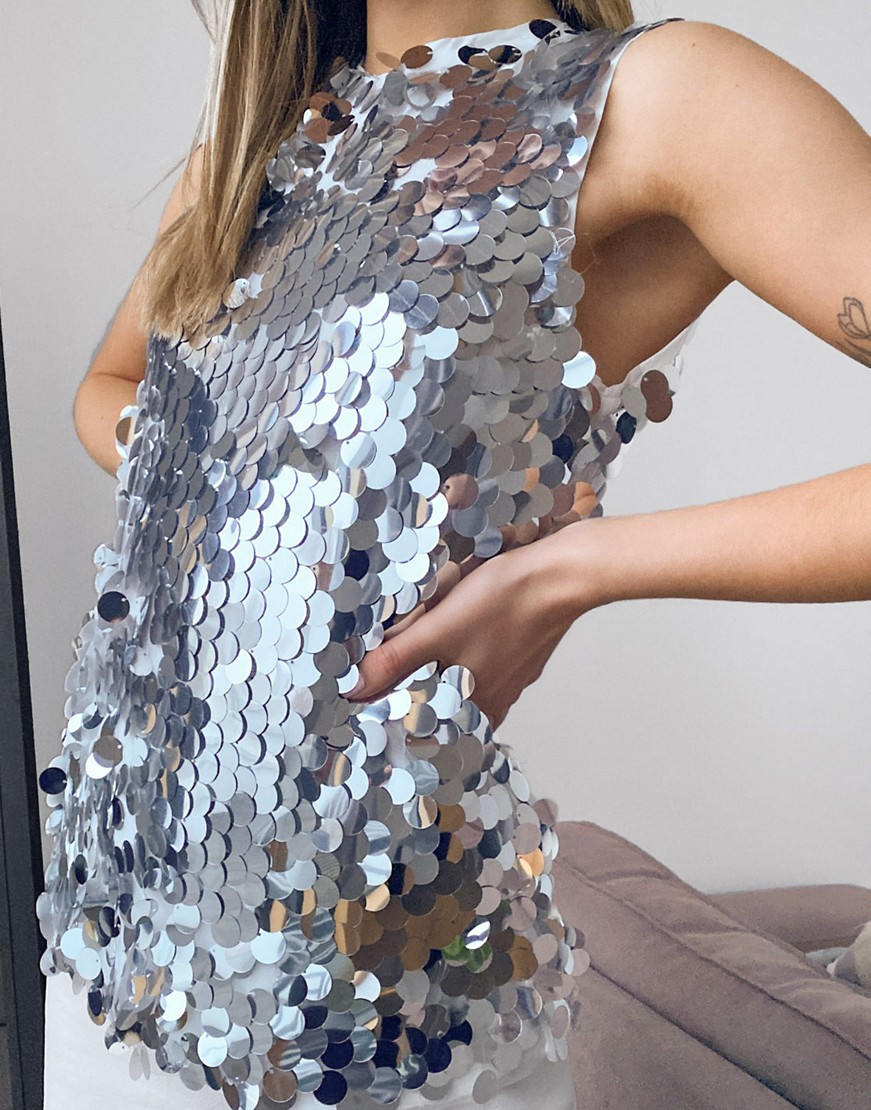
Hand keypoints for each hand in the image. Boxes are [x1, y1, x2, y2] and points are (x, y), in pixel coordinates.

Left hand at [346, 519, 606, 729]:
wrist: (561, 575)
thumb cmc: (503, 603)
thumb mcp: (437, 631)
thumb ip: (394, 661)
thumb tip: (352, 690)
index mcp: (471, 708)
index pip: (419, 727)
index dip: (390, 713)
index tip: (365, 697)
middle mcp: (492, 704)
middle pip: (439, 707)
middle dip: (410, 691)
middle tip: (382, 668)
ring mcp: (509, 681)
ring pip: (459, 686)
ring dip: (435, 673)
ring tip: (413, 647)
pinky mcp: (519, 656)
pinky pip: (480, 665)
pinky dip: (461, 656)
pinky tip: (454, 633)